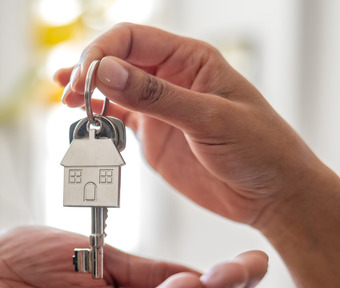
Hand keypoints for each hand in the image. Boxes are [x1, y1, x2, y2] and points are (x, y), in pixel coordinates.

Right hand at [56, 23, 325, 228]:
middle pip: (116, 60)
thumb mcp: (209, 119)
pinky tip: (81, 121)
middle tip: (69, 94)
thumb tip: (106, 71)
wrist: (274, 196)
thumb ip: (156, 96)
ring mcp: (160, 108)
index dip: (102, 51)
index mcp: (190, 60)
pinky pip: (117, 120)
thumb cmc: (260, 150)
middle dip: (89, 71)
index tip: (84, 77)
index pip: (132, 38)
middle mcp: (171, 78)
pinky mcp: (154, 136)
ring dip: (87, 93)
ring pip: (112, 89)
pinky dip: (96, 120)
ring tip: (65, 102)